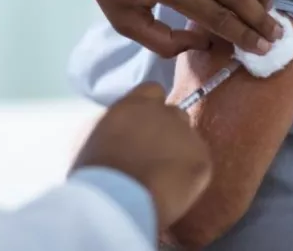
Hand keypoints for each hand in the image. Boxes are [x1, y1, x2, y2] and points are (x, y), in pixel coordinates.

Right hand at [71, 83, 212, 229]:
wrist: (115, 201)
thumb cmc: (94, 173)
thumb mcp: (90, 136)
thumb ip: (111, 124)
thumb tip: (117, 129)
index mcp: (134, 104)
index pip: (153, 91)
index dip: (151, 107)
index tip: (145, 126)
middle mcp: (162, 112)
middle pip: (174, 113)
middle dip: (168, 130)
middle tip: (156, 154)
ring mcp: (184, 133)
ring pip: (189, 137)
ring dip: (180, 151)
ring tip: (165, 176)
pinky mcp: (201, 158)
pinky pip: (200, 162)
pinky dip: (191, 174)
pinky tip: (175, 189)